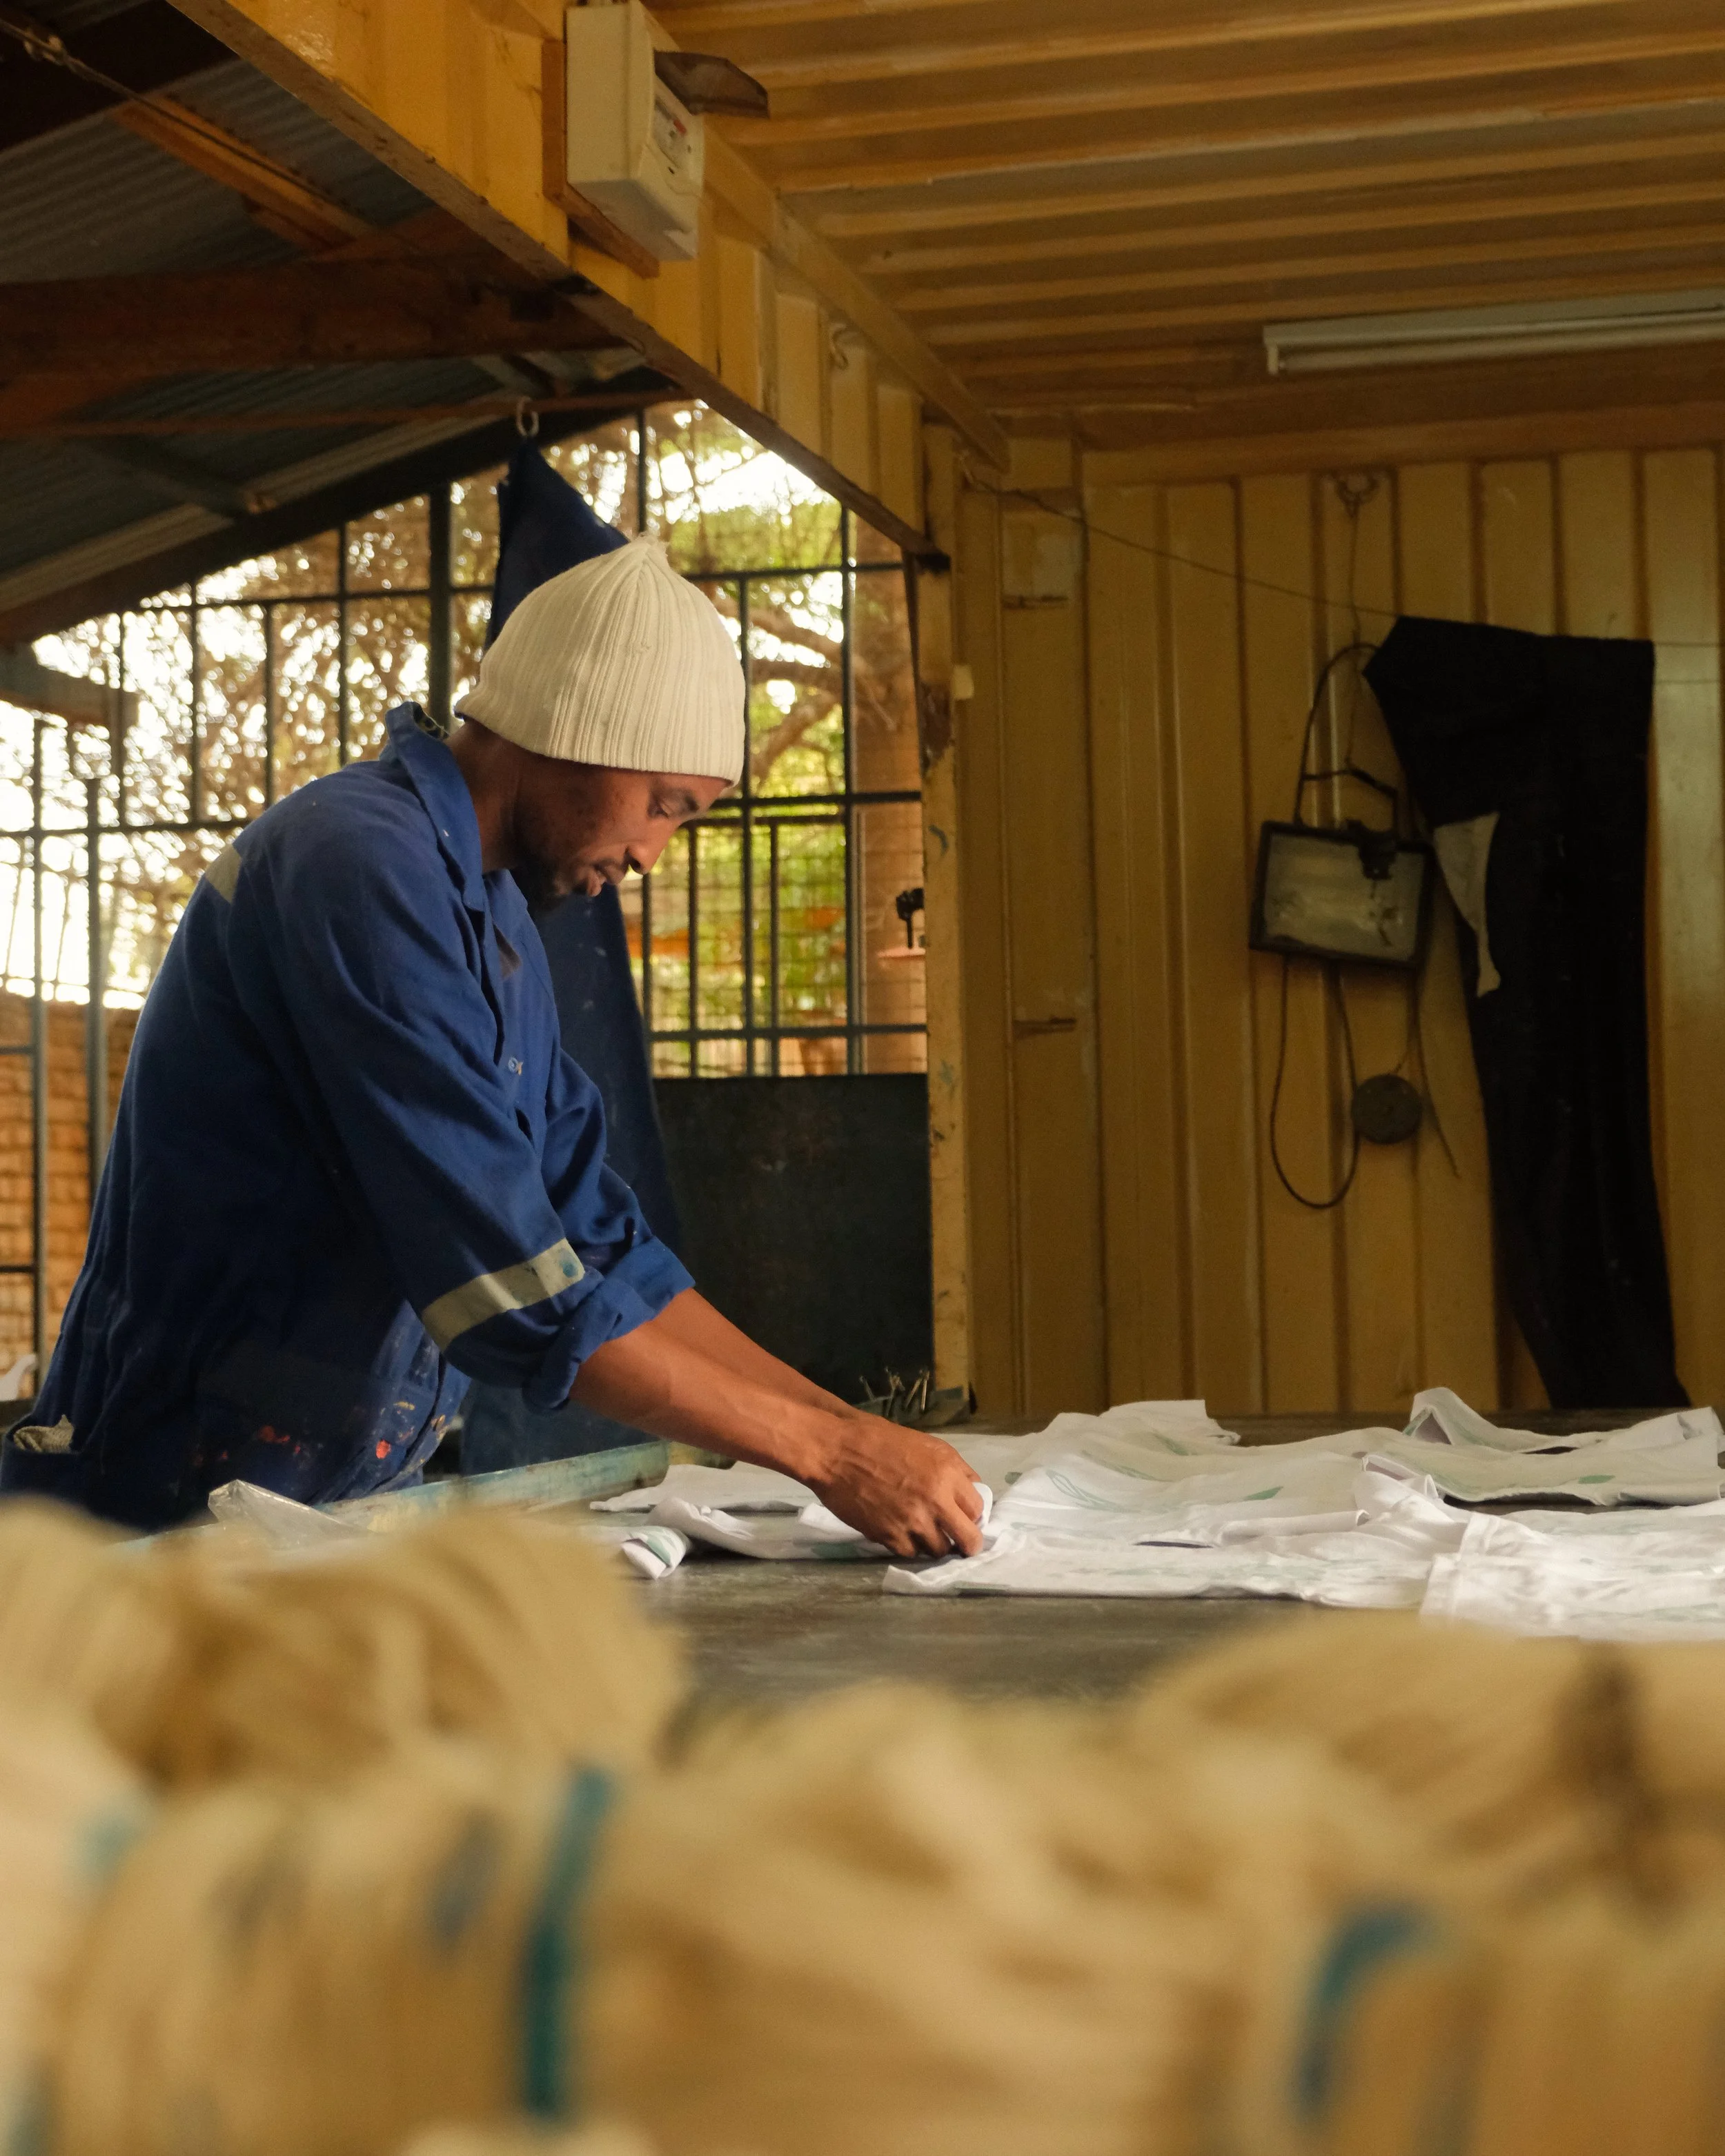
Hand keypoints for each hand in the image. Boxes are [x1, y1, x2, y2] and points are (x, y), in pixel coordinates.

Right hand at [804, 1418, 984, 1558]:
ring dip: (936, 1544)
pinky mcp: (889, 1536)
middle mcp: (935, 1501)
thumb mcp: (927, 1444)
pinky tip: (903, 1532)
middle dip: (969, 1544)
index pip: (978, 1508)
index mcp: (946, 1473)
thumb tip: (973, 1491)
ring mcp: (912, 1522)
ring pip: (939, 1551)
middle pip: (968, 1539)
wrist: (834, 1450)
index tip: (965, 1516)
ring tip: (926, 1533)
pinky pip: (911, 1553)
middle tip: (962, 1543)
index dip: (973, 1514)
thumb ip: (954, 1469)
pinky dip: (910, 1545)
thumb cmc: (878, 1440)